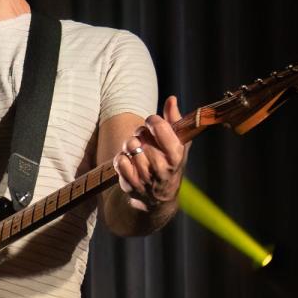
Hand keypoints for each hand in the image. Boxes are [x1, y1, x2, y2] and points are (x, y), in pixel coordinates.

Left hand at [115, 95, 187, 213]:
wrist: (159, 197)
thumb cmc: (169, 164)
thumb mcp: (178, 143)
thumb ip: (175, 120)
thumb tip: (171, 99)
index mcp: (176, 155)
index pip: (159, 126)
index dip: (153, 120)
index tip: (152, 123)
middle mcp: (162, 167)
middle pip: (141, 135)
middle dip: (140, 134)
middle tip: (145, 141)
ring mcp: (145, 177)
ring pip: (130, 146)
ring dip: (130, 144)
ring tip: (136, 150)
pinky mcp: (131, 184)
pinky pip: (120, 161)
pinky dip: (121, 157)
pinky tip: (128, 160)